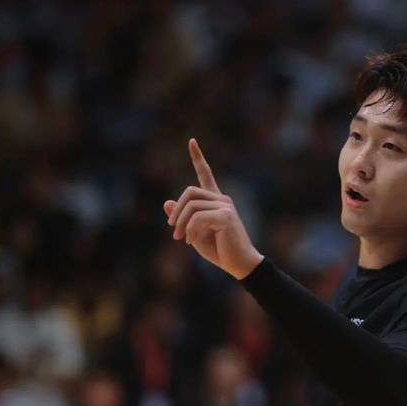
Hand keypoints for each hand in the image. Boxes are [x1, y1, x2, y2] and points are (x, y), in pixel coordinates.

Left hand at [164, 138, 263, 279]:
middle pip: (189, 192)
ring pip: (191, 206)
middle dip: (176, 212)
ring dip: (180, 223)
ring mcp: (225, 206)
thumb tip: (167, 203)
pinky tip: (190, 241)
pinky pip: (198, 217)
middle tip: (172, 230)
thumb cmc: (219, 250)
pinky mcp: (226, 216)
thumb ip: (182, 219)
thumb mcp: (194, 234)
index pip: (206, 173)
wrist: (239, 264)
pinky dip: (190, 230)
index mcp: (215, 201)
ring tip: (180, 238)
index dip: (198, 157)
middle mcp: (222, 199)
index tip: (192, 141)